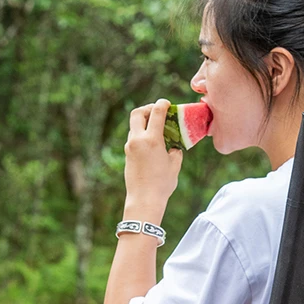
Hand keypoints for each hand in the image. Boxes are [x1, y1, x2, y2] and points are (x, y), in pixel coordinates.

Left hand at [123, 98, 182, 221]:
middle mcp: (138, 140)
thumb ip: (175, 151)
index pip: (156, 112)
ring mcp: (130, 147)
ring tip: (156, 130)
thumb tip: (173, 147)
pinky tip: (151, 144)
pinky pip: (133, 139)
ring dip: (144, 124)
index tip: (167, 103)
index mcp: (152, 139)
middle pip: (137, 113)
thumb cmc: (162, 184)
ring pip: (134, 127)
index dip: (162, 104)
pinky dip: (141, 135)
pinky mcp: (127, 155)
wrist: (144, 200)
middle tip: (156, 112)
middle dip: (147, 109)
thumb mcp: (174, 165)